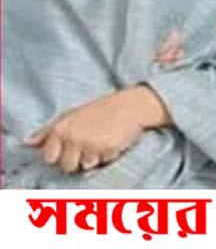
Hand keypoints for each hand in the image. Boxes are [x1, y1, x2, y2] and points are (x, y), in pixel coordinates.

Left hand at [24, 85, 170, 172]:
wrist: (131, 105)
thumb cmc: (100, 110)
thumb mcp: (71, 115)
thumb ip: (48, 131)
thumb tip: (28, 142)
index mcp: (60, 129)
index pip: (48, 157)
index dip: (58, 155)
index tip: (68, 148)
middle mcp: (73, 137)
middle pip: (66, 166)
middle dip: (77, 159)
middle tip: (88, 144)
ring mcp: (90, 145)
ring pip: (85, 166)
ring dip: (93, 158)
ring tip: (101, 141)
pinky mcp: (107, 150)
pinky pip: (102, 162)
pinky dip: (107, 155)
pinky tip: (111, 142)